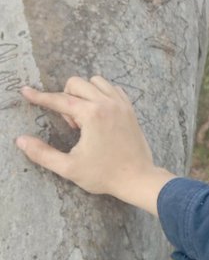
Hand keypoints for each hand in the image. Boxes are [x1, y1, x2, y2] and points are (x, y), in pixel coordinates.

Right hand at [17, 76, 175, 214]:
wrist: (137, 178)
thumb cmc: (103, 174)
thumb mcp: (69, 168)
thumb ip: (42, 154)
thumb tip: (21, 140)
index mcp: (92, 115)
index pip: (59, 100)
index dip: (40, 97)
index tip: (26, 91)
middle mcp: (107, 103)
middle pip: (76, 83)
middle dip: (66, 98)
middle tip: (72, 125)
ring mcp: (121, 104)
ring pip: (95, 82)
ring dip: (83, 93)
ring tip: (85, 119)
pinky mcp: (130, 108)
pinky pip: (112, 88)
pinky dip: (100, 94)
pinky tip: (98, 114)